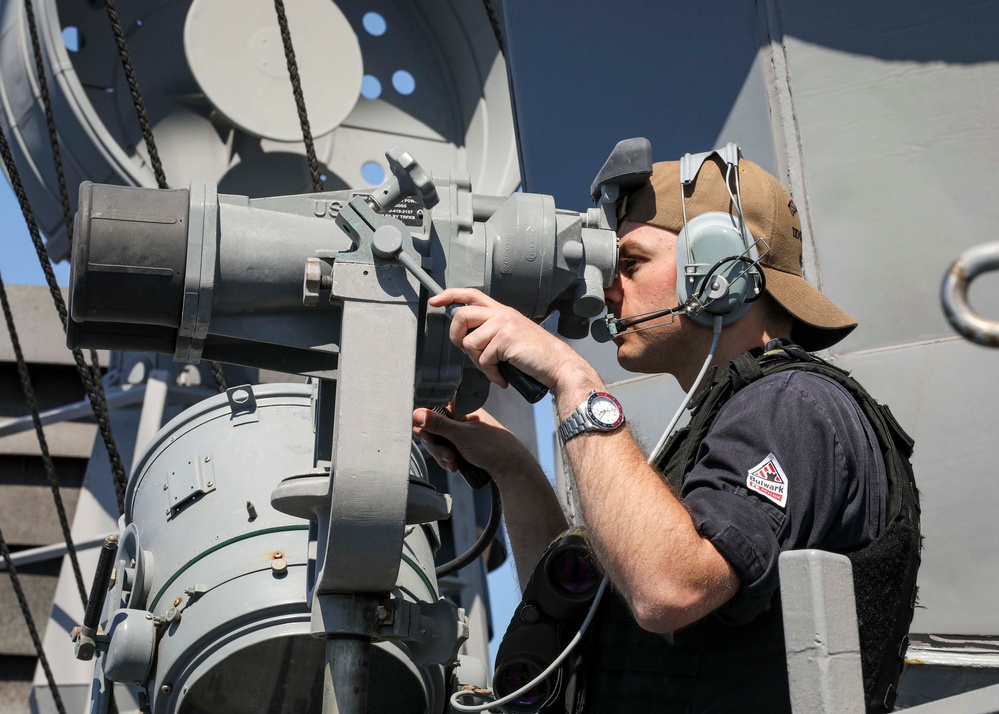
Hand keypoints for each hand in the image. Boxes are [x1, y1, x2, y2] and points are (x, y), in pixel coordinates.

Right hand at [413, 405, 532, 477]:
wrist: (511, 467)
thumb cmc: (491, 446)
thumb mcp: (461, 435)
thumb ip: (438, 424)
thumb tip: (416, 412)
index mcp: (461, 408)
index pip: (433, 410)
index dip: (426, 424)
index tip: (427, 436)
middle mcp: (460, 418)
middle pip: (433, 429)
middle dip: (436, 445)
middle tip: (448, 455)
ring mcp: (461, 433)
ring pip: (439, 442)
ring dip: (442, 455)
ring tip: (454, 463)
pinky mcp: (462, 446)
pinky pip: (446, 451)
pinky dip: (448, 460)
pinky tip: (455, 466)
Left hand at [430, 288, 579, 390]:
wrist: (557, 364)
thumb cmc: (535, 354)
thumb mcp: (512, 334)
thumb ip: (491, 331)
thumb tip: (467, 340)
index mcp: (501, 311)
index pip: (470, 294)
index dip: (449, 296)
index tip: (435, 301)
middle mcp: (501, 313)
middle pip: (461, 316)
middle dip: (457, 338)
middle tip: (471, 353)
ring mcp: (503, 324)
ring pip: (470, 343)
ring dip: (479, 362)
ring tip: (495, 368)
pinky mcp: (505, 339)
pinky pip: (483, 360)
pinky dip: (492, 374)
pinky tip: (503, 377)